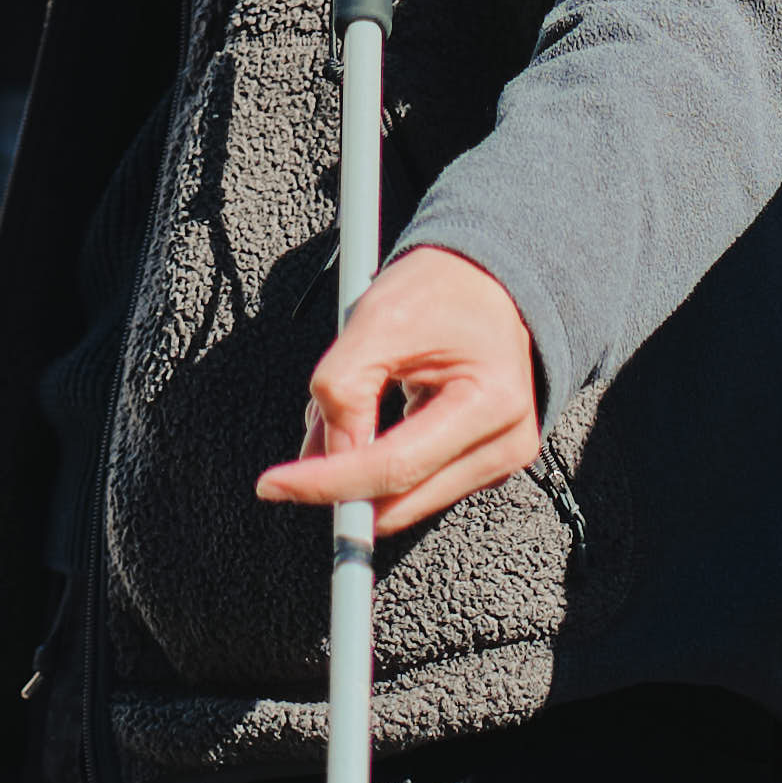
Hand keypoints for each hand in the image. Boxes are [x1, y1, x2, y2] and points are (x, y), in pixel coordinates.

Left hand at [260, 248, 546, 531]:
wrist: (487, 281)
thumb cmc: (443, 290)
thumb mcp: (379, 318)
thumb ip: (344, 387)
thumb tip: (323, 456)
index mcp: (491, 403)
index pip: (396, 467)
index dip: (328, 482)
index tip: (275, 485)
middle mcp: (506, 444)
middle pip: (402, 499)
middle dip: (341, 481)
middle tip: (308, 437)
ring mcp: (501, 460)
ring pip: (405, 501)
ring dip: (360, 470)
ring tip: (354, 409)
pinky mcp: (485, 465)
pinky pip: (418, 486)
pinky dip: (380, 464)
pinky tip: (377, 422)